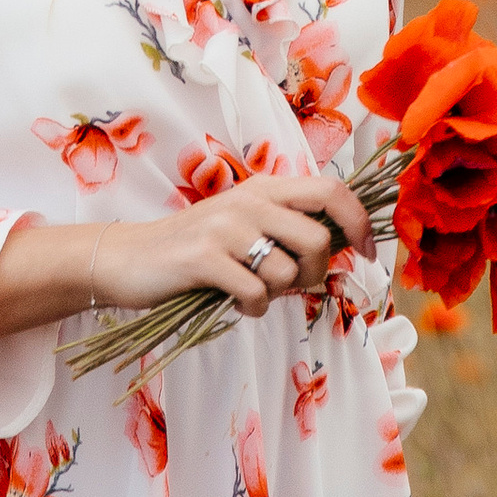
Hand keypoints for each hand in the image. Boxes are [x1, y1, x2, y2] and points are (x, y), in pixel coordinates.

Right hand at [93, 168, 373, 321]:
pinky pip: (256, 294)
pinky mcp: (205, 258)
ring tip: (251, 291)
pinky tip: (234, 301)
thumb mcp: (243, 226)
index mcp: (263, 188)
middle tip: (292, 284)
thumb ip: (284, 227)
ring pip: (287, 272)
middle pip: (316, 239)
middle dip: (315, 274)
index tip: (367, 254)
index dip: (358, 222)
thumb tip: (338, 247)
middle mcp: (247, 200)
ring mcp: (225, 227)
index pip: (331, 191)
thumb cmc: (195, 249)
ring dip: (277, 295)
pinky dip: (253, 307)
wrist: (129, 259)